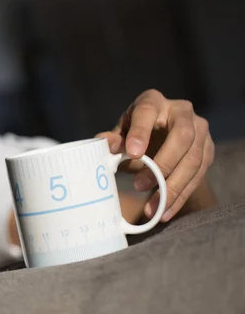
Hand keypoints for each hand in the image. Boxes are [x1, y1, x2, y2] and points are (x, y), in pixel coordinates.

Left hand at [96, 89, 214, 221]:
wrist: (159, 137)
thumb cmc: (132, 134)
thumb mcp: (120, 133)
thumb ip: (111, 140)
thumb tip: (106, 146)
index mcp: (152, 102)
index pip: (147, 112)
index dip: (140, 132)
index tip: (132, 153)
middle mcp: (181, 111)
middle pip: (181, 136)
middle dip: (162, 163)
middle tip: (138, 185)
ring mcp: (199, 130)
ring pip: (193, 159)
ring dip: (173, 186)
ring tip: (153, 208)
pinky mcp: (207, 150)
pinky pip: (199, 175)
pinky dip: (181, 196)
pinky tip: (166, 211)